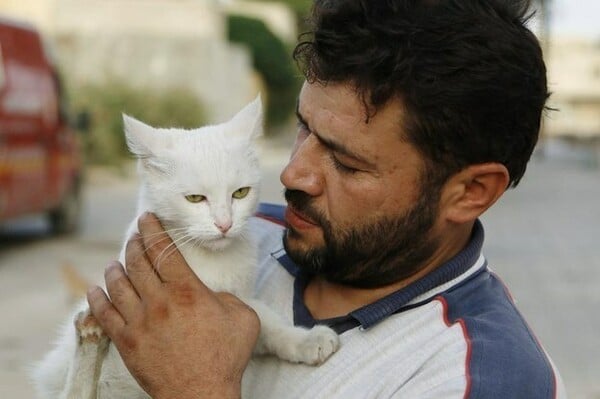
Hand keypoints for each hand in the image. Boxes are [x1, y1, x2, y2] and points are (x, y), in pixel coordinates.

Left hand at [87, 212, 259, 398]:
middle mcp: (159, 301)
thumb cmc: (225, 357)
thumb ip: (228, 297)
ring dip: (116, 267)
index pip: (164, 250)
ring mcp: (139, 321)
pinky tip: (95, 290)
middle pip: (138, 262)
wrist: (201, 394)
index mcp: (188, 291)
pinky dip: (97, 298)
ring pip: (118, 284)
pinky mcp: (126, 342)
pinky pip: (104, 314)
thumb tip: (214, 295)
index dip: (154, 229)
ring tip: (116, 261)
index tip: (148, 217)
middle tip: (135, 235)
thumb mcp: (243, 318)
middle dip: (135, 243)